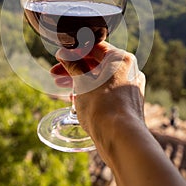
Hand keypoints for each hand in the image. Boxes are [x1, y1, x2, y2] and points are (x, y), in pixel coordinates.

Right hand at [51, 41, 145, 159]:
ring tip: (60, 85)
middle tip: (55, 72)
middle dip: (74, 68)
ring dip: (80, 80)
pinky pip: (106, 90)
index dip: (74, 50)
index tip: (60, 56)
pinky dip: (91, 91)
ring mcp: (130, 86)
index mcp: (121, 59)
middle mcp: (129, 70)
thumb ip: (72, 65)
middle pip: (97, 63)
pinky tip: (75, 99)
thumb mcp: (82, 82)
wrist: (121, 138)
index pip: (95, 47)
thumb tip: (63, 54)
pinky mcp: (127, 102)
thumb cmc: (101, 106)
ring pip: (101, 78)